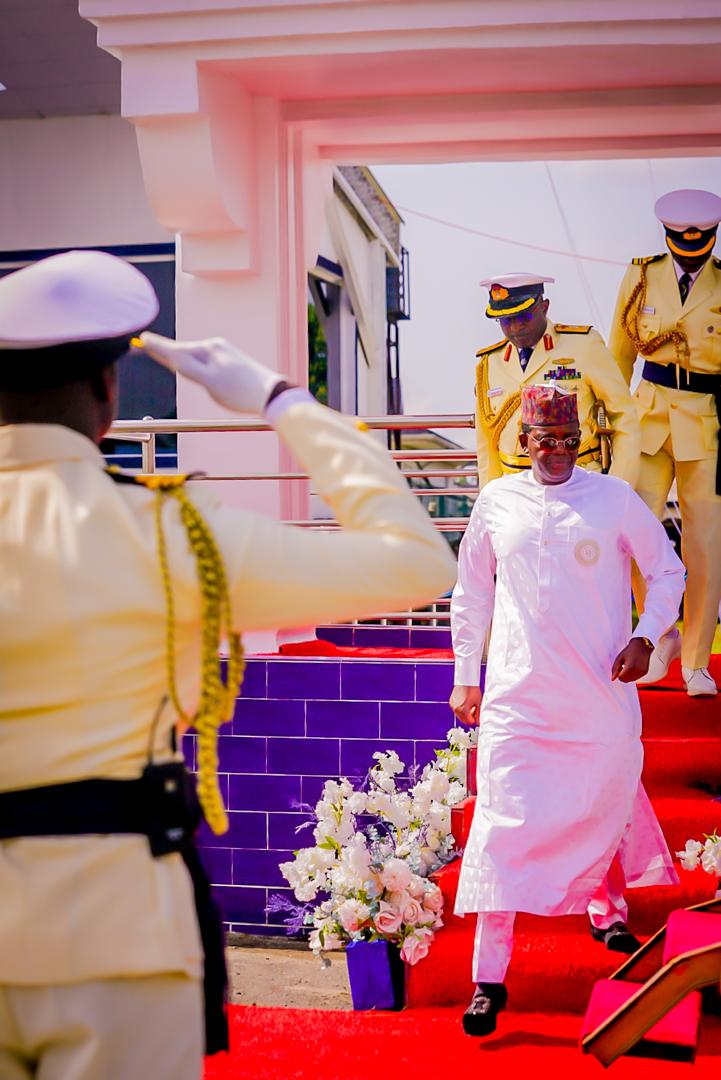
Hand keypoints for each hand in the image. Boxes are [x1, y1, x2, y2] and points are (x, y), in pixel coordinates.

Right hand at [141, 332, 282, 414]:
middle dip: (167, 353)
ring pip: (195, 357)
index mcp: (208, 349)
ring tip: (165, 355)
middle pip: (184, 351)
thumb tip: (170, 355)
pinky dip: (194, 364)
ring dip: (182, 360)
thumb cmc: (240, 391)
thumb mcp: (209, 381)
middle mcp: (215, 346)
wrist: (272, 394)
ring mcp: (223, 353)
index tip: (140, 339)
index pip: (175, 349)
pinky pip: (205, 361)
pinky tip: (193, 366)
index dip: (157, 346)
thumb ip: (188, 367)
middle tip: (145, 344)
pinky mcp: (230, 361)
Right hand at [449, 685, 481, 726]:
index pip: (469, 722)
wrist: (466, 681)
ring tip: (470, 707)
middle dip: (469, 718)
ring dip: (464, 715)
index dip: (474, 721)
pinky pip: (456, 710)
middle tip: (474, 712)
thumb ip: (478, 714)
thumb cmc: (473, 690)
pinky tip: (465, 703)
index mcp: (464, 709)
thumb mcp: (478, 703)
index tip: (476, 718)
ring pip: (459, 716)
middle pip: (463, 720)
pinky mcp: (451, 703)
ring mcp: (453, 706)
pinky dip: (460, 710)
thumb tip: (478, 722)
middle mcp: (457, 709)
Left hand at [611, 637, 652, 682]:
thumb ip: (615, 669)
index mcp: (630, 667)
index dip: (618, 673)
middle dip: (622, 675)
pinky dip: (632, 674)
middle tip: (623, 666)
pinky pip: (636, 678)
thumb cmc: (629, 651)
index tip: (620, 666)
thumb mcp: (619, 658)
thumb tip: (612, 679)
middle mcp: (637, 671)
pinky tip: (633, 666)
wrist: (642, 646)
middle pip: (625, 680)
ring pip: (631, 680)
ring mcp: (642, 672)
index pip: (621, 678)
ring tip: (629, 665)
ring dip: (627, 675)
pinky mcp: (645, 672)